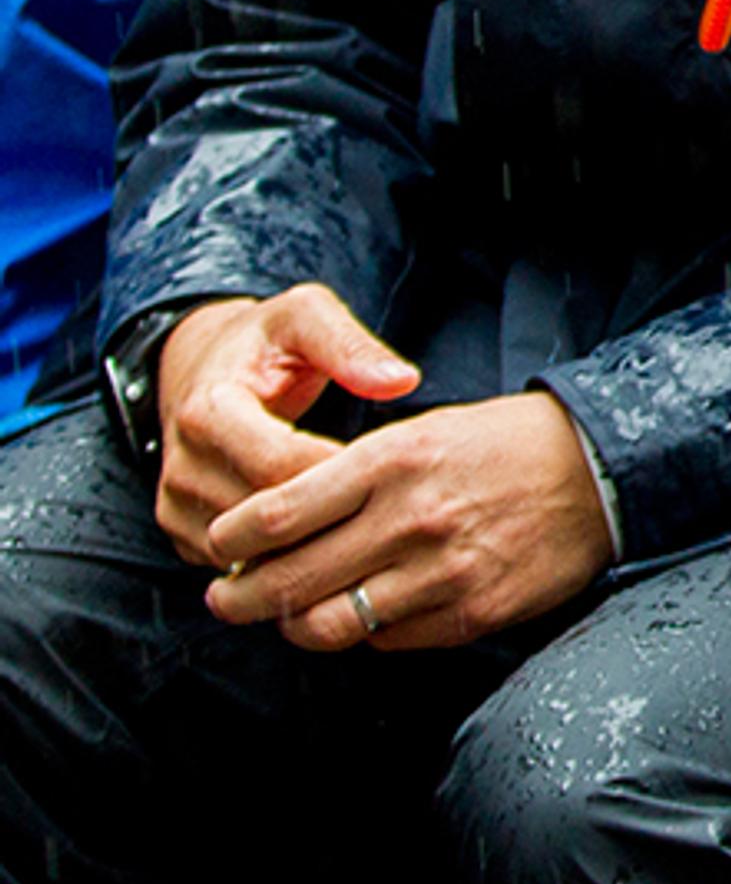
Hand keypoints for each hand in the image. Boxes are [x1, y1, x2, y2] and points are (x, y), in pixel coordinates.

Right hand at [150, 286, 420, 565]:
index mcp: (209, 412)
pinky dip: (284, 561)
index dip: (339, 473)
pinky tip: (331, 542)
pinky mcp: (183, 533)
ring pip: (251, 553)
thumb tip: (400, 380)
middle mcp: (183, 466)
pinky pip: (237, 566)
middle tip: (390, 507)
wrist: (201, 369)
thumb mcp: (306, 318)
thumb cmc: (264, 342)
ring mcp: (177, 507)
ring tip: (367, 525)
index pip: (278, 466)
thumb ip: (349, 345)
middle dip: (330, 516)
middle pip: (265, 519)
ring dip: (310, 545)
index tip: (391, 469)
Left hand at [201, 390, 612, 651]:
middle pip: (287, 580)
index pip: (275, 514)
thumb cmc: (503, 445)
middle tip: (226, 597)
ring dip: (294, 626)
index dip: (230, 539)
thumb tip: (278, 527)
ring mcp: (442, 573)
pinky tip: (363, 615)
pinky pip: (386, 642)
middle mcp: (410, 519)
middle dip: (239, 597)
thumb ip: (351, 477)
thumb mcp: (422, 432)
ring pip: (327, 625)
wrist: (599, 469)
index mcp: (392, 462)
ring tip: (288, 616)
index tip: (220, 546)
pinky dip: (362, 634)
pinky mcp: (471, 613)